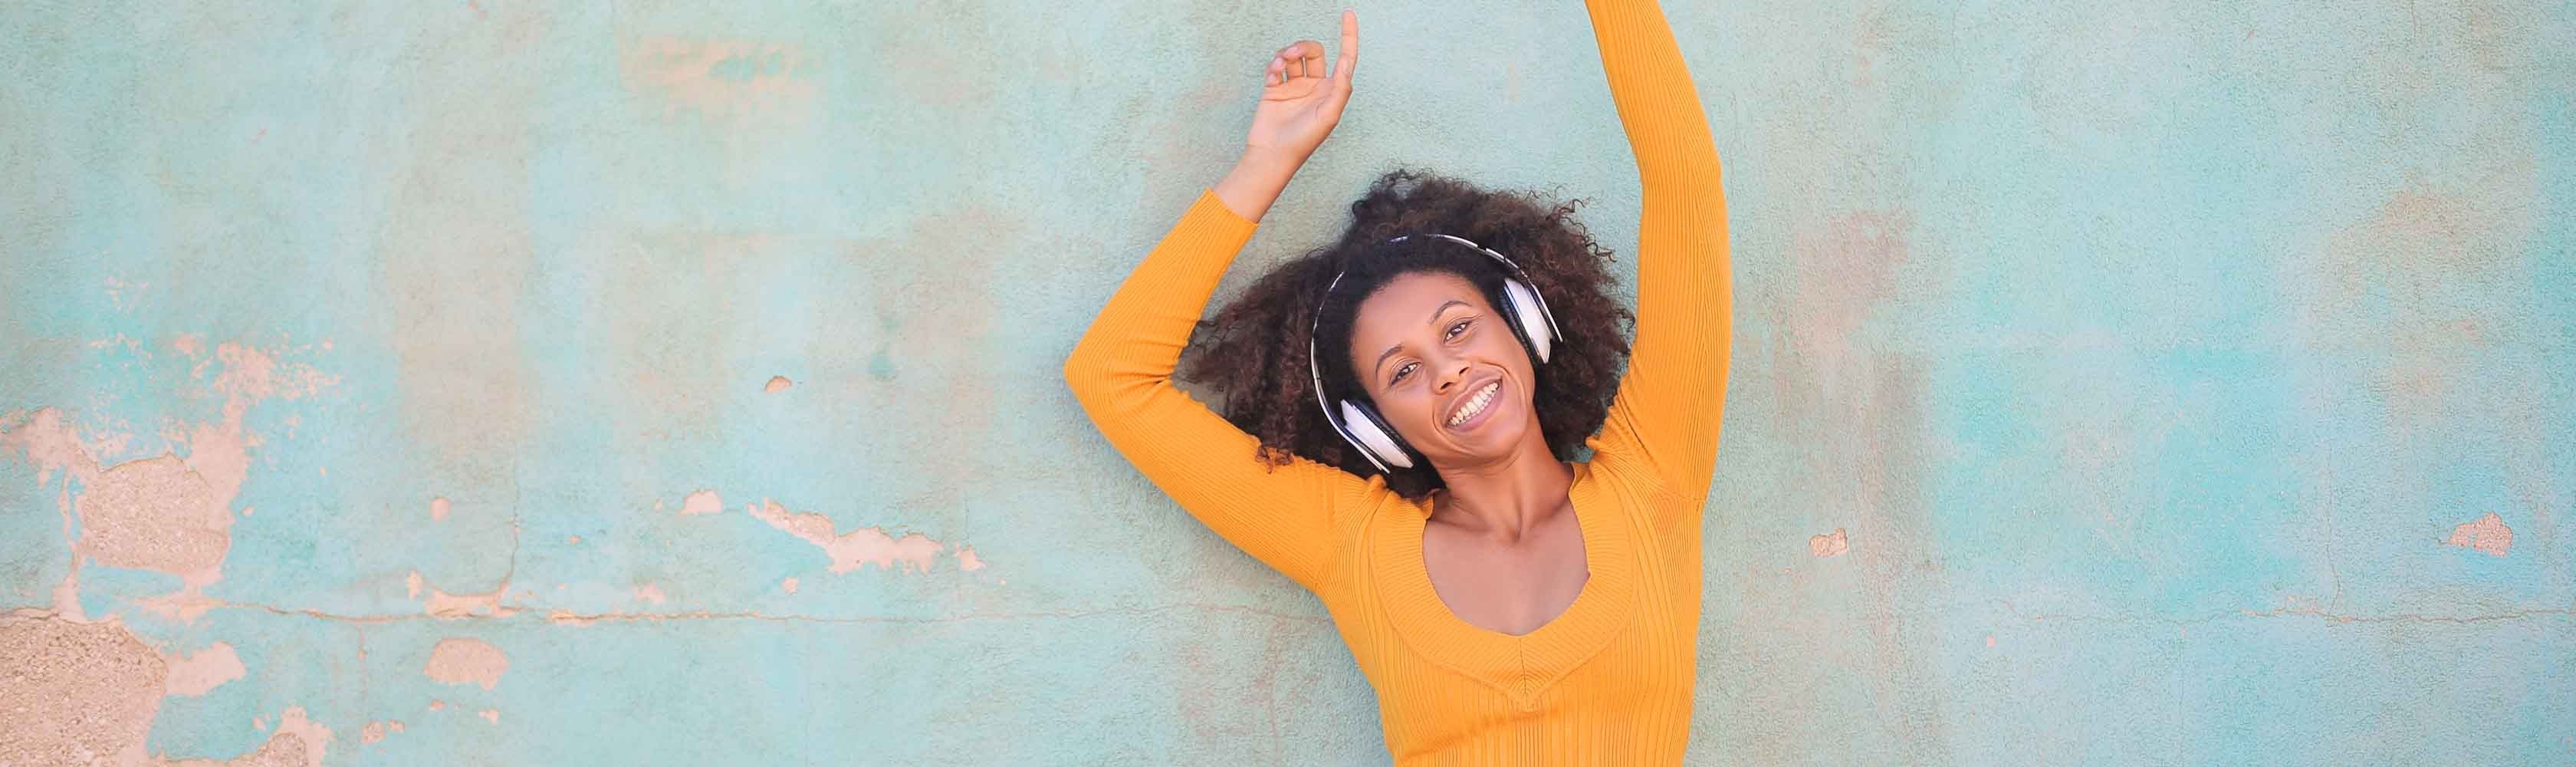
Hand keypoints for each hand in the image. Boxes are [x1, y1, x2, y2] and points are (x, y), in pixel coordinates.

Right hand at [1243, 10, 1357, 164]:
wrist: (1273, 153)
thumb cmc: (1304, 141)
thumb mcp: (1329, 116)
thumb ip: (1340, 89)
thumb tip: (1347, 62)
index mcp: (1331, 91)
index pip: (1344, 57)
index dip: (1348, 35)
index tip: (1348, 13)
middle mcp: (1314, 86)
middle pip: (1313, 51)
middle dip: (1302, 47)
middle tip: (1291, 55)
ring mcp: (1294, 86)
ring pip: (1292, 57)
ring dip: (1285, 55)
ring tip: (1278, 65)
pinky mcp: (1274, 88)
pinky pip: (1275, 67)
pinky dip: (1273, 66)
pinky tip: (1272, 75)